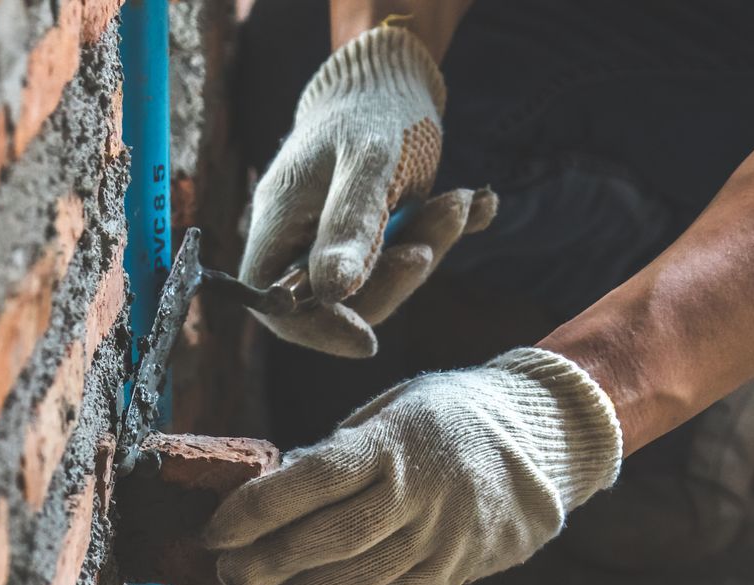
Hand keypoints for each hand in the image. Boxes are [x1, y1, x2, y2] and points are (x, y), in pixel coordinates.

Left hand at [205, 349, 623, 584]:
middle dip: (263, 566)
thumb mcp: (390, 412)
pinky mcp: (449, 575)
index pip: (310, 482)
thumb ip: (333, 454)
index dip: (254, 512)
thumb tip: (268, 495)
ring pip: (350, 583)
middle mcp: (418, 495)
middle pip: (324, 542)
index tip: (214, 531)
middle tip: (226, 577)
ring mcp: (438, 541)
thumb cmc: (445, 419)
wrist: (544, 443)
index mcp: (394, 443)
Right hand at [240, 25, 493, 357]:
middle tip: (431, 244)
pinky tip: (476, 206)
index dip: (317, 329)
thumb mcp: (366, 164)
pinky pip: (406, 255)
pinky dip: (442, 234)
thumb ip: (349, 227)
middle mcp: (301, 243)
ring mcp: (337, 243)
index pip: (278, 307)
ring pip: (380, 282)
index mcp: (277, 228)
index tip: (367, 338)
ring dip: (428, 247)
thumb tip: (332, 292)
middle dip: (392, 281)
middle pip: (336, 303)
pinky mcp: (374, 237)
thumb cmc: (371, 112)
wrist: (392, 78)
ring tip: (460, 202)